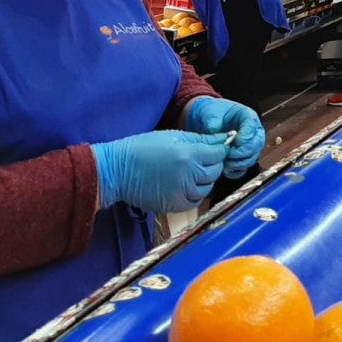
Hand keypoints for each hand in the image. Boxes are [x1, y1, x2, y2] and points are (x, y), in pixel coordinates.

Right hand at [92, 130, 228, 212]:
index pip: (218, 154)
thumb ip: (200, 138)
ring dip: (205, 180)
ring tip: (193, 171)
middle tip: (204, 159)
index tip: (218, 148)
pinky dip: (195, 194)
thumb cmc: (143, 148)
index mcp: (188, 154)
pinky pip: (194, 201)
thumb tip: (223, 138)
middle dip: (214, 164)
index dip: (221, 150)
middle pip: (215, 172)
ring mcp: (181, 192)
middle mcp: (188, 175)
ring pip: (207, 188)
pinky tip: (187, 185)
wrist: (118, 170)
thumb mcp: (172, 135)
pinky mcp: (173, 205)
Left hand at [186, 97, 266, 177]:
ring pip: (253, 157)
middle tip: (230, 155)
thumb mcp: (210, 112)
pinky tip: (226, 170)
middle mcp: (252, 132)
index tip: (234, 143)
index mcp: (247, 116)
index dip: (245, 137)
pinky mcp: (242, 157)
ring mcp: (248, 145)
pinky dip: (237, 171)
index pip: (252, 127)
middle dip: (244, 152)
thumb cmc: (211, 113)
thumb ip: (212, 121)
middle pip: (257, 144)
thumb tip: (213, 130)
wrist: (206, 121)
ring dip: (240, 163)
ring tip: (226, 163)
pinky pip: (245, 167)